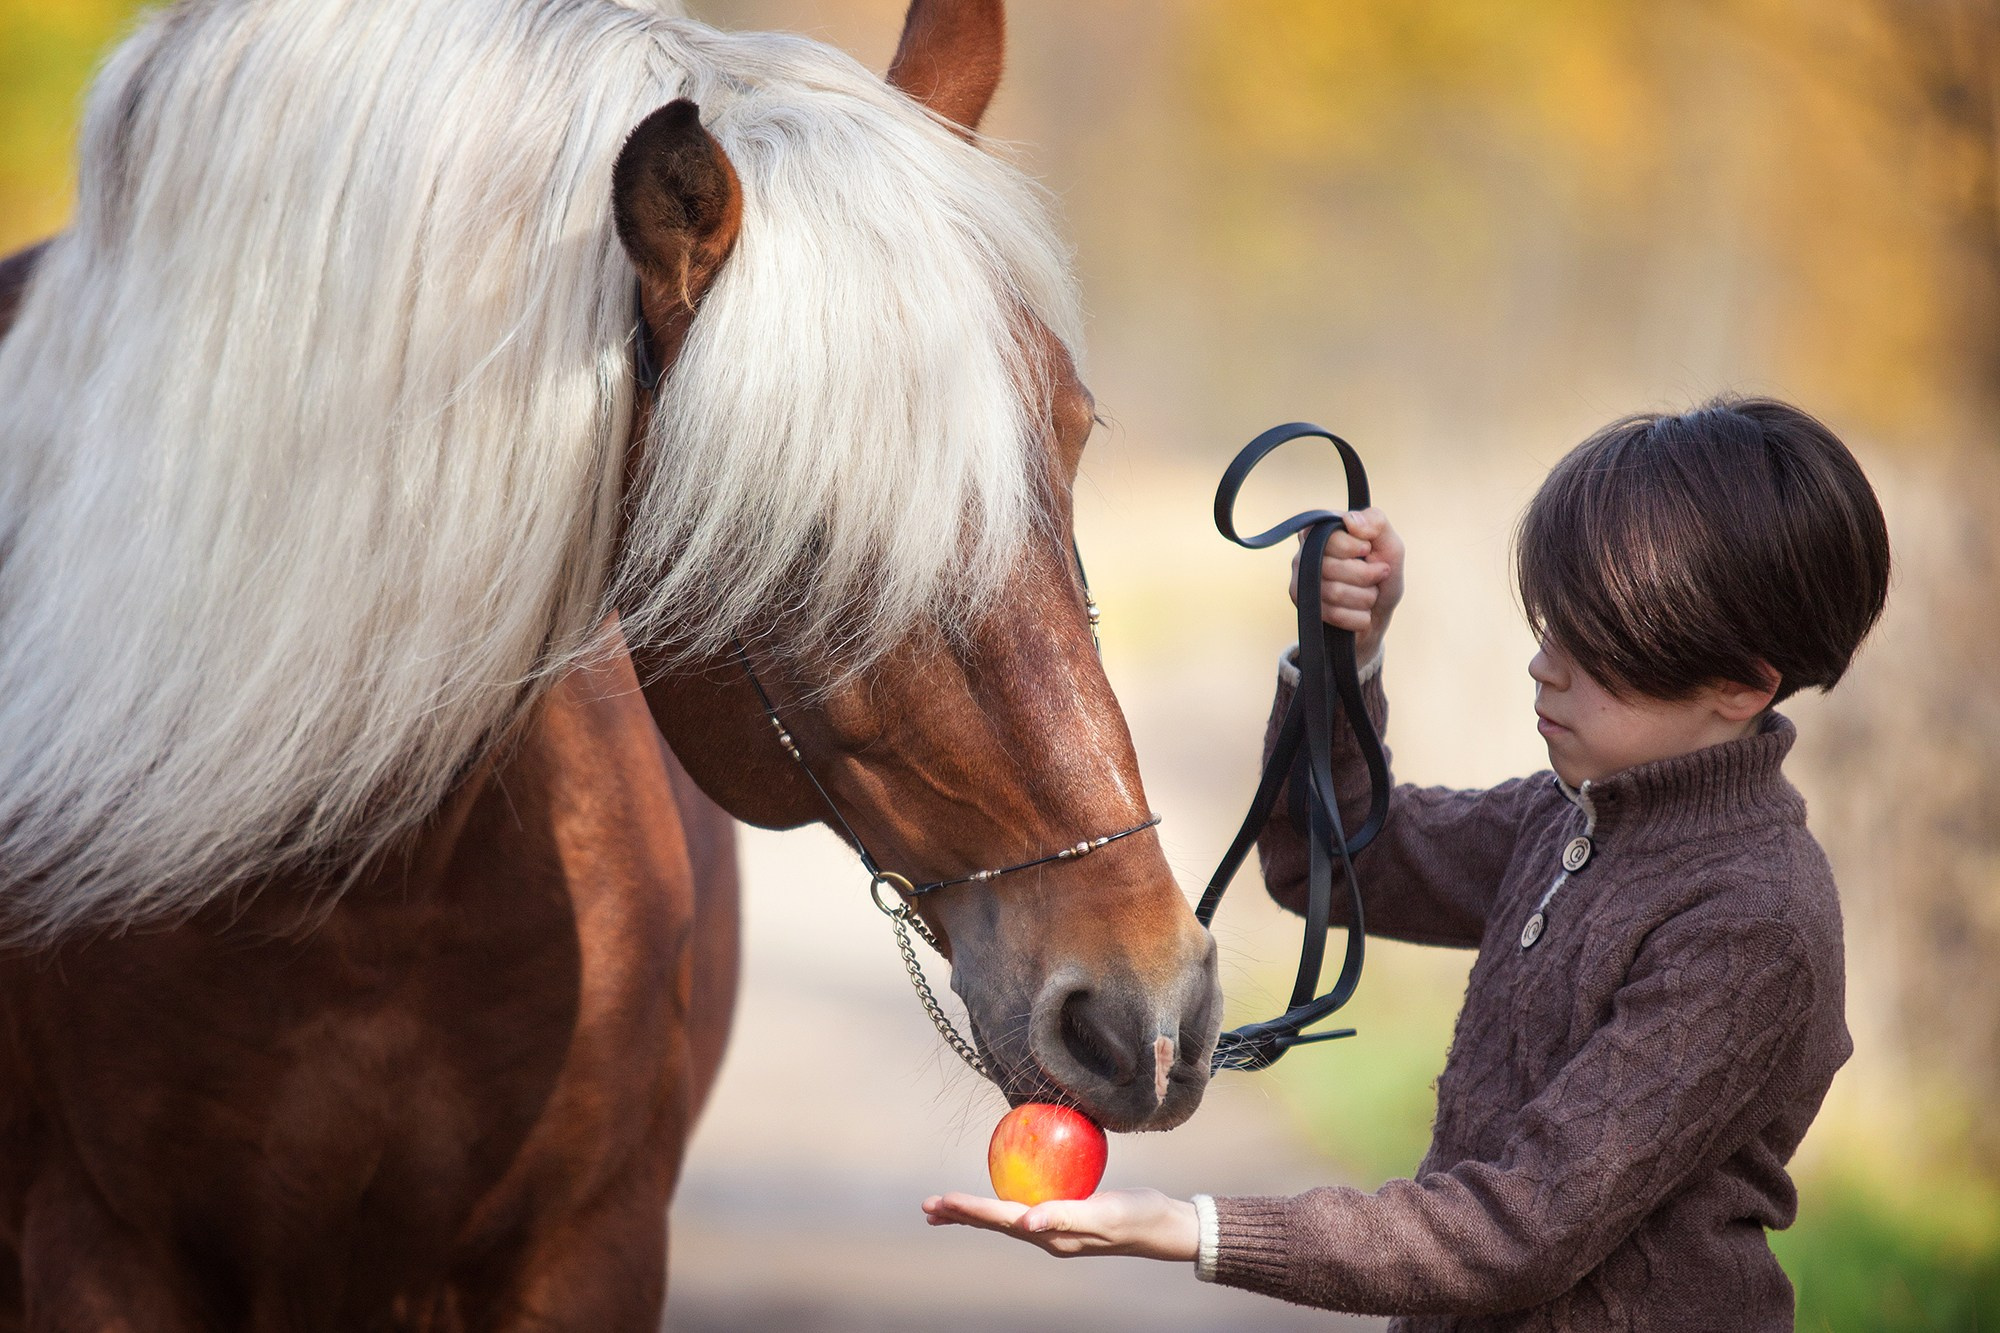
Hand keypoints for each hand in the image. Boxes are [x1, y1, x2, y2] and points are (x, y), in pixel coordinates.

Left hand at [921, 1188, 1198, 1261]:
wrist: (1162, 1226)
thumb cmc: (1137, 1216)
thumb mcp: (1104, 1214)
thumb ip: (1065, 1216)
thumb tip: (1026, 1222)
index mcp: (1051, 1235)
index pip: (1001, 1219)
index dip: (969, 1209)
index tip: (939, 1201)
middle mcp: (1047, 1236)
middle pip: (994, 1223)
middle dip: (960, 1215)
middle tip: (927, 1207)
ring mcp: (1055, 1231)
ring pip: (1004, 1221)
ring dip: (973, 1214)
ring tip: (945, 1208)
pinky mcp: (1064, 1220)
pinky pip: (1022, 1212)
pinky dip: (999, 1207)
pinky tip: (1000, 1197)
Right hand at [1290, 507, 1403, 666]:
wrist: (1380, 610)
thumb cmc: (1383, 572)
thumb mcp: (1390, 543)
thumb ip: (1375, 523)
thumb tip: (1350, 520)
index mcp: (1324, 530)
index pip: (1331, 538)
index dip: (1357, 548)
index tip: (1368, 551)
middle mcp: (1306, 552)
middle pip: (1332, 567)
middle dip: (1366, 576)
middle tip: (1378, 575)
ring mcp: (1301, 581)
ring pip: (1335, 592)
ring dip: (1365, 597)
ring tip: (1371, 595)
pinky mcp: (1305, 607)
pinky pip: (1334, 614)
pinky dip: (1359, 616)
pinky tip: (1362, 612)